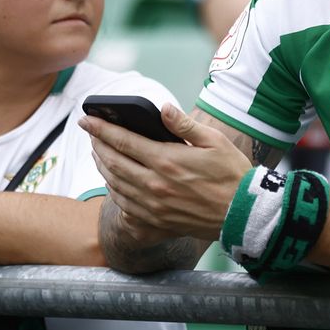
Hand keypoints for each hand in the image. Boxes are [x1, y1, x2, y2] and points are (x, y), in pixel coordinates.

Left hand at [81, 104, 249, 240]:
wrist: (242, 214)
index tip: (86, 120)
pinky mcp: (155, 220)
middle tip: (89, 133)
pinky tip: (112, 180)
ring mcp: (152, 204)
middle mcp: (154, 183)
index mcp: (166, 160)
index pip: (123, 140)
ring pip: (114, 183)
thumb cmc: (231, 175)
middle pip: (113, 161)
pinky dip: (112, 189)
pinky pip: (124, 203)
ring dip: (101, 166)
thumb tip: (163, 108)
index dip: (101, 129)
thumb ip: (184, 124)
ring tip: (97, 153)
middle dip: (97, 144)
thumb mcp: (213, 141)